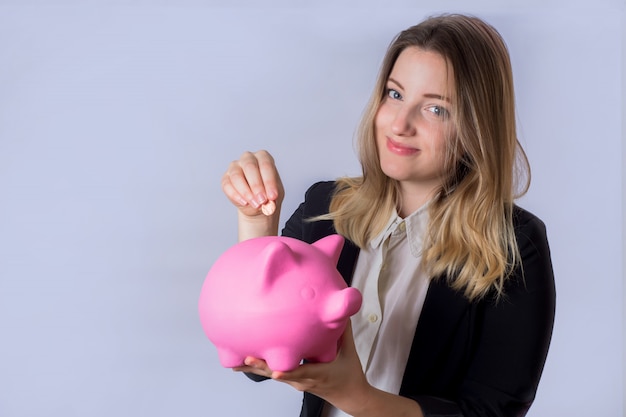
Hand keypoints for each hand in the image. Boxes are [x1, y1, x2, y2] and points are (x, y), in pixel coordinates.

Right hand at [222, 150, 283, 217]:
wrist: (257, 203)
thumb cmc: (267, 194)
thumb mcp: (274, 195)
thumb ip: (272, 196)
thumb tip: (269, 200)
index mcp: (263, 157)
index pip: (266, 165)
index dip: (269, 181)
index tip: (273, 196)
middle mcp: (248, 158)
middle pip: (250, 167)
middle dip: (257, 185)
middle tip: (262, 201)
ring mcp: (234, 167)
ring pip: (236, 176)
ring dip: (246, 192)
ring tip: (255, 204)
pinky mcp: (225, 178)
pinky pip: (227, 185)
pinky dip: (236, 195)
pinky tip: (245, 203)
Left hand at [233, 325, 372, 414]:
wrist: (349, 395)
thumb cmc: (349, 374)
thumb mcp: (349, 352)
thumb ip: (344, 330)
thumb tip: (340, 309)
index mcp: (318, 374)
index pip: (301, 374)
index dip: (287, 374)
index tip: (275, 371)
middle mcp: (302, 380)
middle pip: (278, 374)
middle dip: (261, 367)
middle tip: (245, 358)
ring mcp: (295, 381)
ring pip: (272, 374)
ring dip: (255, 368)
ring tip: (236, 361)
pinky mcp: (291, 380)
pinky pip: (273, 373)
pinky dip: (260, 367)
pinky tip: (245, 362)